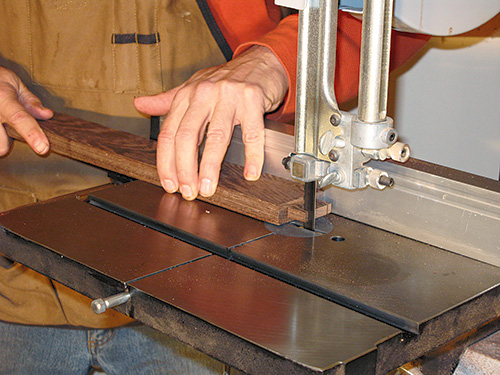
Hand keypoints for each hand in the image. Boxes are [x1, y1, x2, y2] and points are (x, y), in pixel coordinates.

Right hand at [0, 67, 52, 156]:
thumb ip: (31, 101)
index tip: (43, 147)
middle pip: (2, 145)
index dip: (32, 134)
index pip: (19, 118)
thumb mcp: (14, 83)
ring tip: (1, 124)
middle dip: (9, 143)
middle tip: (11, 129)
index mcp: (3, 99)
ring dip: (0, 139)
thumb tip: (47, 115)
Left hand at [134, 45, 288, 199]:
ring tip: (208, 188)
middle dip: (185, 168)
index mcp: (187, 94)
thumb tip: (139, 104)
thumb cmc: (226, 79)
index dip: (166, 162)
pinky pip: (252, 133)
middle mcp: (204, 94)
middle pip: (187, 136)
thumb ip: (167, 100)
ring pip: (216, 137)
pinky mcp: (252, 99)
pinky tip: (250, 173)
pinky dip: (252, 156)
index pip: (169, 133)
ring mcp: (229, 96)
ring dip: (210, 167)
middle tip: (188, 191)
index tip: (170, 183)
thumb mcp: (193, 87)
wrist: (261, 61)